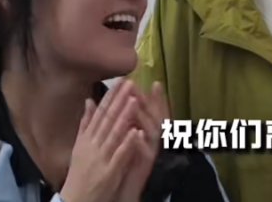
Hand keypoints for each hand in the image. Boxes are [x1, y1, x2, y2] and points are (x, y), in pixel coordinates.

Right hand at [60, 80, 141, 201]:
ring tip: (134, 100)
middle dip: (119, 100)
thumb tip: (89, 100)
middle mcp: (92, 144)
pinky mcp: (108, 171)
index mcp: (87, 137)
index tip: (121, 79)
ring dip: (124, 116)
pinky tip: (136, 132)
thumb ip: (86, 123)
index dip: (111, 95)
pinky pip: (119, 155)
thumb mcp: (80, 145)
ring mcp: (100, 157)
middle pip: (107, 119)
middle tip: (130, 82)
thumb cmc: (80, 172)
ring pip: (114, 134)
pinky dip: (127, 143)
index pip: (100, 112)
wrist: (76, 199)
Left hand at [117, 82, 169, 201]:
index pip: (149, 112)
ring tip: (136, 101)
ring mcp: (150, 152)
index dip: (150, 97)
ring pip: (152, 131)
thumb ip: (123, 122)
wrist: (122, 190)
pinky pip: (146, 152)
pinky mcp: (146, 166)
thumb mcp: (123, 140)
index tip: (145, 81)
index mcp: (145, 133)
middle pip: (155, 117)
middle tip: (138, 85)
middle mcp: (151, 141)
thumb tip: (116, 103)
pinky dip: (141, 143)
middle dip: (147, 100)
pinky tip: (137, 133)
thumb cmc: (124, 164)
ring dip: (144, 116)